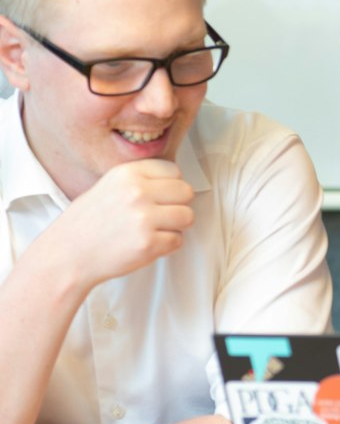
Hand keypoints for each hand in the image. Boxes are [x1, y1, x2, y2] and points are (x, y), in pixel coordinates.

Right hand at [54, 160, 195, 290]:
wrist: (69, 252)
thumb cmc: (89, 222)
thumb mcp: (110, 185)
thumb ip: (142, 180)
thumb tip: (177, 182)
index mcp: (128, 173)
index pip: (174, 170)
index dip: (171, 185)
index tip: (161, 196)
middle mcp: (137, 192)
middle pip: (186, 192)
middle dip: (178, 204)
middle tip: (162, 215)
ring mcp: (144, 218)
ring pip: (187, 216)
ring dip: (176, 226)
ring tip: (155, 230)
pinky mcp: (148, 244)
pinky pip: (178, 240)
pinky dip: (167, 245)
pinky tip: (147, 243)